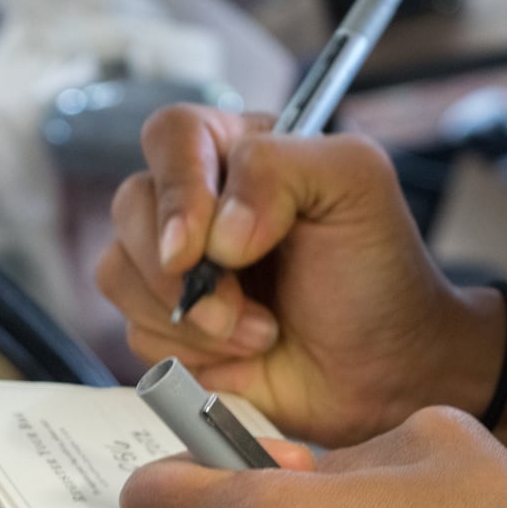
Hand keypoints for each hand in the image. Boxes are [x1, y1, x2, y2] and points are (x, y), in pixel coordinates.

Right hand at [96, 104, 500, 446]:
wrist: (387, 370)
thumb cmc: (379, 273)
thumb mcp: (355, 186)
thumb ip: (282, 168)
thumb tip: (215, 233)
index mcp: (237, 152)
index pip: (170, 137)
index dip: (176, 192)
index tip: (200, 249)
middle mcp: (197, 202)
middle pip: (130, 207)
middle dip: (179, 273)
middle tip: (241, 311)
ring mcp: (177, 267)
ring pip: (118, 273)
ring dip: (188, 320)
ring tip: (258, 334)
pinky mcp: (169, 326)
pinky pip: (135, 333)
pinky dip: (189, 355)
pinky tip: (243, 356)